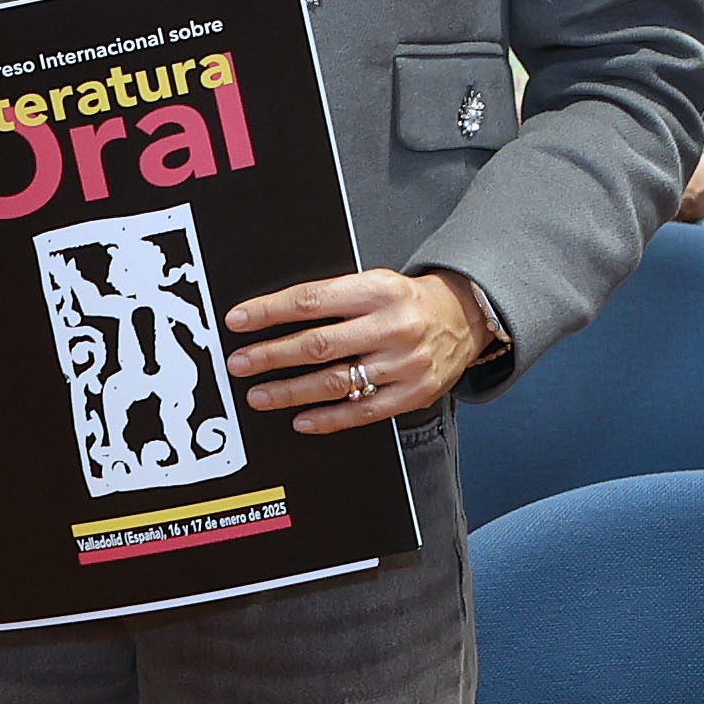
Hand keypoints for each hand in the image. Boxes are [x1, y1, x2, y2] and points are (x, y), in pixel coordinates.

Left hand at [230, 266, 495, 433]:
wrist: (465, 316)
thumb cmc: (405, 301)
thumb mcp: (373, 283)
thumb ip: (331, 299)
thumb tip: (272, 316)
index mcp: (377, 290)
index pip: (312, 300)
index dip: (270, 311)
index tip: (238, 321)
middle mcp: (391, 326)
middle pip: (319, 344)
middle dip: (272, 355)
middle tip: (240, 364)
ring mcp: (404, 363)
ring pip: (337, 382)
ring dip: (291, 392)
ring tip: (259, 395)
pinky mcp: (413, 393)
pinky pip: (363, 411)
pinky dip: (328, 418)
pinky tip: (301, 420)